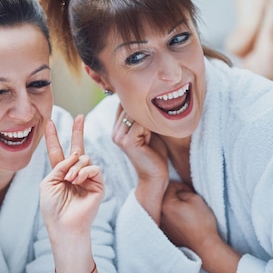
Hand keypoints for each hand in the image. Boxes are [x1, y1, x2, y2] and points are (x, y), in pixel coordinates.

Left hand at [40, 115, 104, 237]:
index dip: (53, 137)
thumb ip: (59, 165)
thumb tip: (76, 155)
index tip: (49, 122)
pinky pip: (94, 168)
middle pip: (77, 148)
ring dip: (75, 166)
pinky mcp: (98, 185)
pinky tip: (77, 180)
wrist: (64, 226)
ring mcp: (87, 179)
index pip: (57, 151)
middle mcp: (74, 173)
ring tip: (70, 180)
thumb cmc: (52, 208)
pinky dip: (84, 171)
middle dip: (78, 131)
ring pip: (84, 158)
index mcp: (59, 173)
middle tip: (79, 116)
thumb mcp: (48, 183)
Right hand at [112, 105, 167, 222]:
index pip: (125, 105)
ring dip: (149, 118)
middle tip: (157, 121)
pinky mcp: (127, 141)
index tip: (153, 111)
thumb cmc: (155, 154)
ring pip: (135, 113)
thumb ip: (143, 117)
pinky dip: (151, 126)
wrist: (155, 177)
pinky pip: (140, 123)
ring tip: (156, 129)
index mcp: (117, 128)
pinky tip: (154, 135)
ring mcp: (119, 137)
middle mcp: (115, 132)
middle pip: (130, 107)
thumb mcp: (148, 131)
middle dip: (146, 110)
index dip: (140, 105)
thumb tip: (149, 96)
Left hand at [160, 181, 218, 252]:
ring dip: (172, 204)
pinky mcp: (162, 231)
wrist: (204, 247)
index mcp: (165, 204)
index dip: (182, 186)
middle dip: (175, 194)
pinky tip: (181, 219)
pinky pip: (164, 216)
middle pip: (164, 195)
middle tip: (187, 199)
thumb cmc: (202, 224)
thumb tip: (177, 190)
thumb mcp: (195, 199)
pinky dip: (171, 215)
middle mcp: (157, 213)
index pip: (170, 186)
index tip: (190, 191)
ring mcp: (159, 223)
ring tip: (185, 209)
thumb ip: (182, 190)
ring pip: (163, 206)